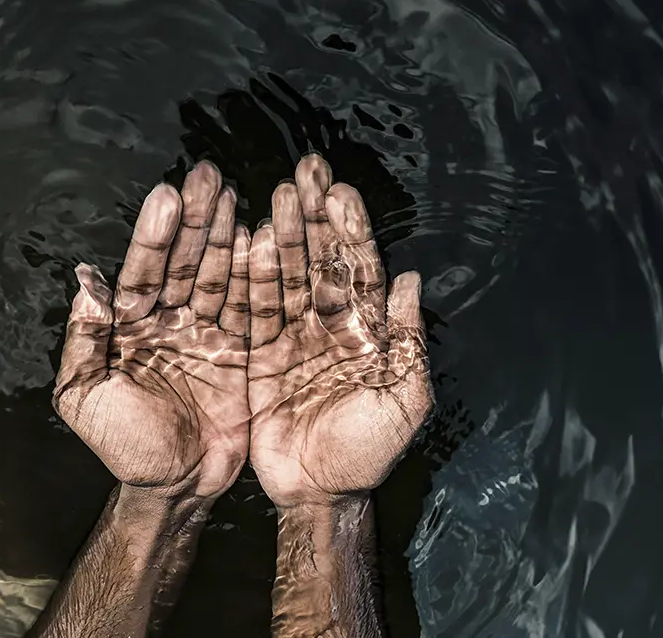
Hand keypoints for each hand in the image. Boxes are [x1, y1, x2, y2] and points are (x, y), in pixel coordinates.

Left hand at [53, 162, 251, 499]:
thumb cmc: (124, 447)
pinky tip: (263, 237)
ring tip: (235, 193)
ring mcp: (208, 334)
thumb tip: (85, 281)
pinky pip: (252, 308)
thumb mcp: (84, 396)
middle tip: (208, 175)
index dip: (155, 236)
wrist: (177, 486)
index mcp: (131, 327)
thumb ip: (83, 339)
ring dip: (227, 235)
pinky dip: (258, 275)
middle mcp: (170, 322)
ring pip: (220, 276)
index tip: (168, 196)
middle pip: (186, 263)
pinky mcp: (242, 352)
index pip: (143, 272)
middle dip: (196, 220)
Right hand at [247, 154, 433, 507]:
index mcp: (368, 332)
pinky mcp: (259, 354)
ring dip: (283, 235)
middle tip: (306, 170)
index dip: (352, 231)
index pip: (362, 270)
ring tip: (277, 194)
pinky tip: (248, 239)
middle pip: (322, 260)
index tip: (340, 191)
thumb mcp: (403, 401)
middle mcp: (330, 325)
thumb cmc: (367, 452)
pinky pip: (254, 308)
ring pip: (287, 275)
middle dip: (315, 216)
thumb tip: (413, 280)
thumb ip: (409, 342)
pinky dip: (250, 276)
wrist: (317, 491)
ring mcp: (293, 337)